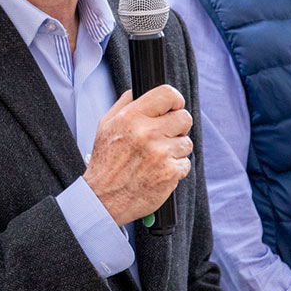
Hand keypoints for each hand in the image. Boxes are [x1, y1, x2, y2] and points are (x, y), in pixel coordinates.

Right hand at [83, 86, 192, 224]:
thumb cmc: (105, 162)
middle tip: (166, 135)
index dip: (175, 100)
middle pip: (184, 117)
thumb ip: (124, 105)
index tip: (174, 107)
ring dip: (176, 149)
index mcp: (131, 117)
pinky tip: (158, 170)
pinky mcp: (170, 173)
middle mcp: (148, 133)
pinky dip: (175, 167)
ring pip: (186, 142)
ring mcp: (161, 154)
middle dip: (178, 126)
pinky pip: (185, 163)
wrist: (103, 198)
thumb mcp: (106, 126)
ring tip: (158, 156)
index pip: (168, 94)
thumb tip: (137, 92)